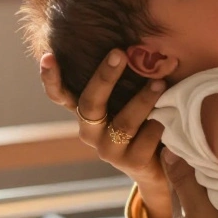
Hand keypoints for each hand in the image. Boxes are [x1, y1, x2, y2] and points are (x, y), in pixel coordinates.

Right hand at [39, 50, 169, 210]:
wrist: (161, 167)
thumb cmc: (142, 121)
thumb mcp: (131, 99)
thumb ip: (132, 79)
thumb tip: (149, 50)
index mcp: (86, 112)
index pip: (60, 95)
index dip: (51, 78)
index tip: (48, 56)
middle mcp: (90, 131)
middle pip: (89, 104)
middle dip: (104, 77)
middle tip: (119, 53)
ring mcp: (108, 149)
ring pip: (123, 123)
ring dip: (143, 100)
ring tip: (159, 83)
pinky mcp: (131, 162)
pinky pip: (144, 139)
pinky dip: (158, 125)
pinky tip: (169, 117)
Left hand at [162, 149, 217, 217]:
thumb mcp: (198, 210)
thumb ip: (184, 182)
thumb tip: (165, 150)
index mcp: (177, 214)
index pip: (173, 181)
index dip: (177, 162)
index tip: (183, 142)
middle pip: (184, 198)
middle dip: (190, 181)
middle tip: (202, 161)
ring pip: (194, 217)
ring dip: (201, 204)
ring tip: (212, 190)